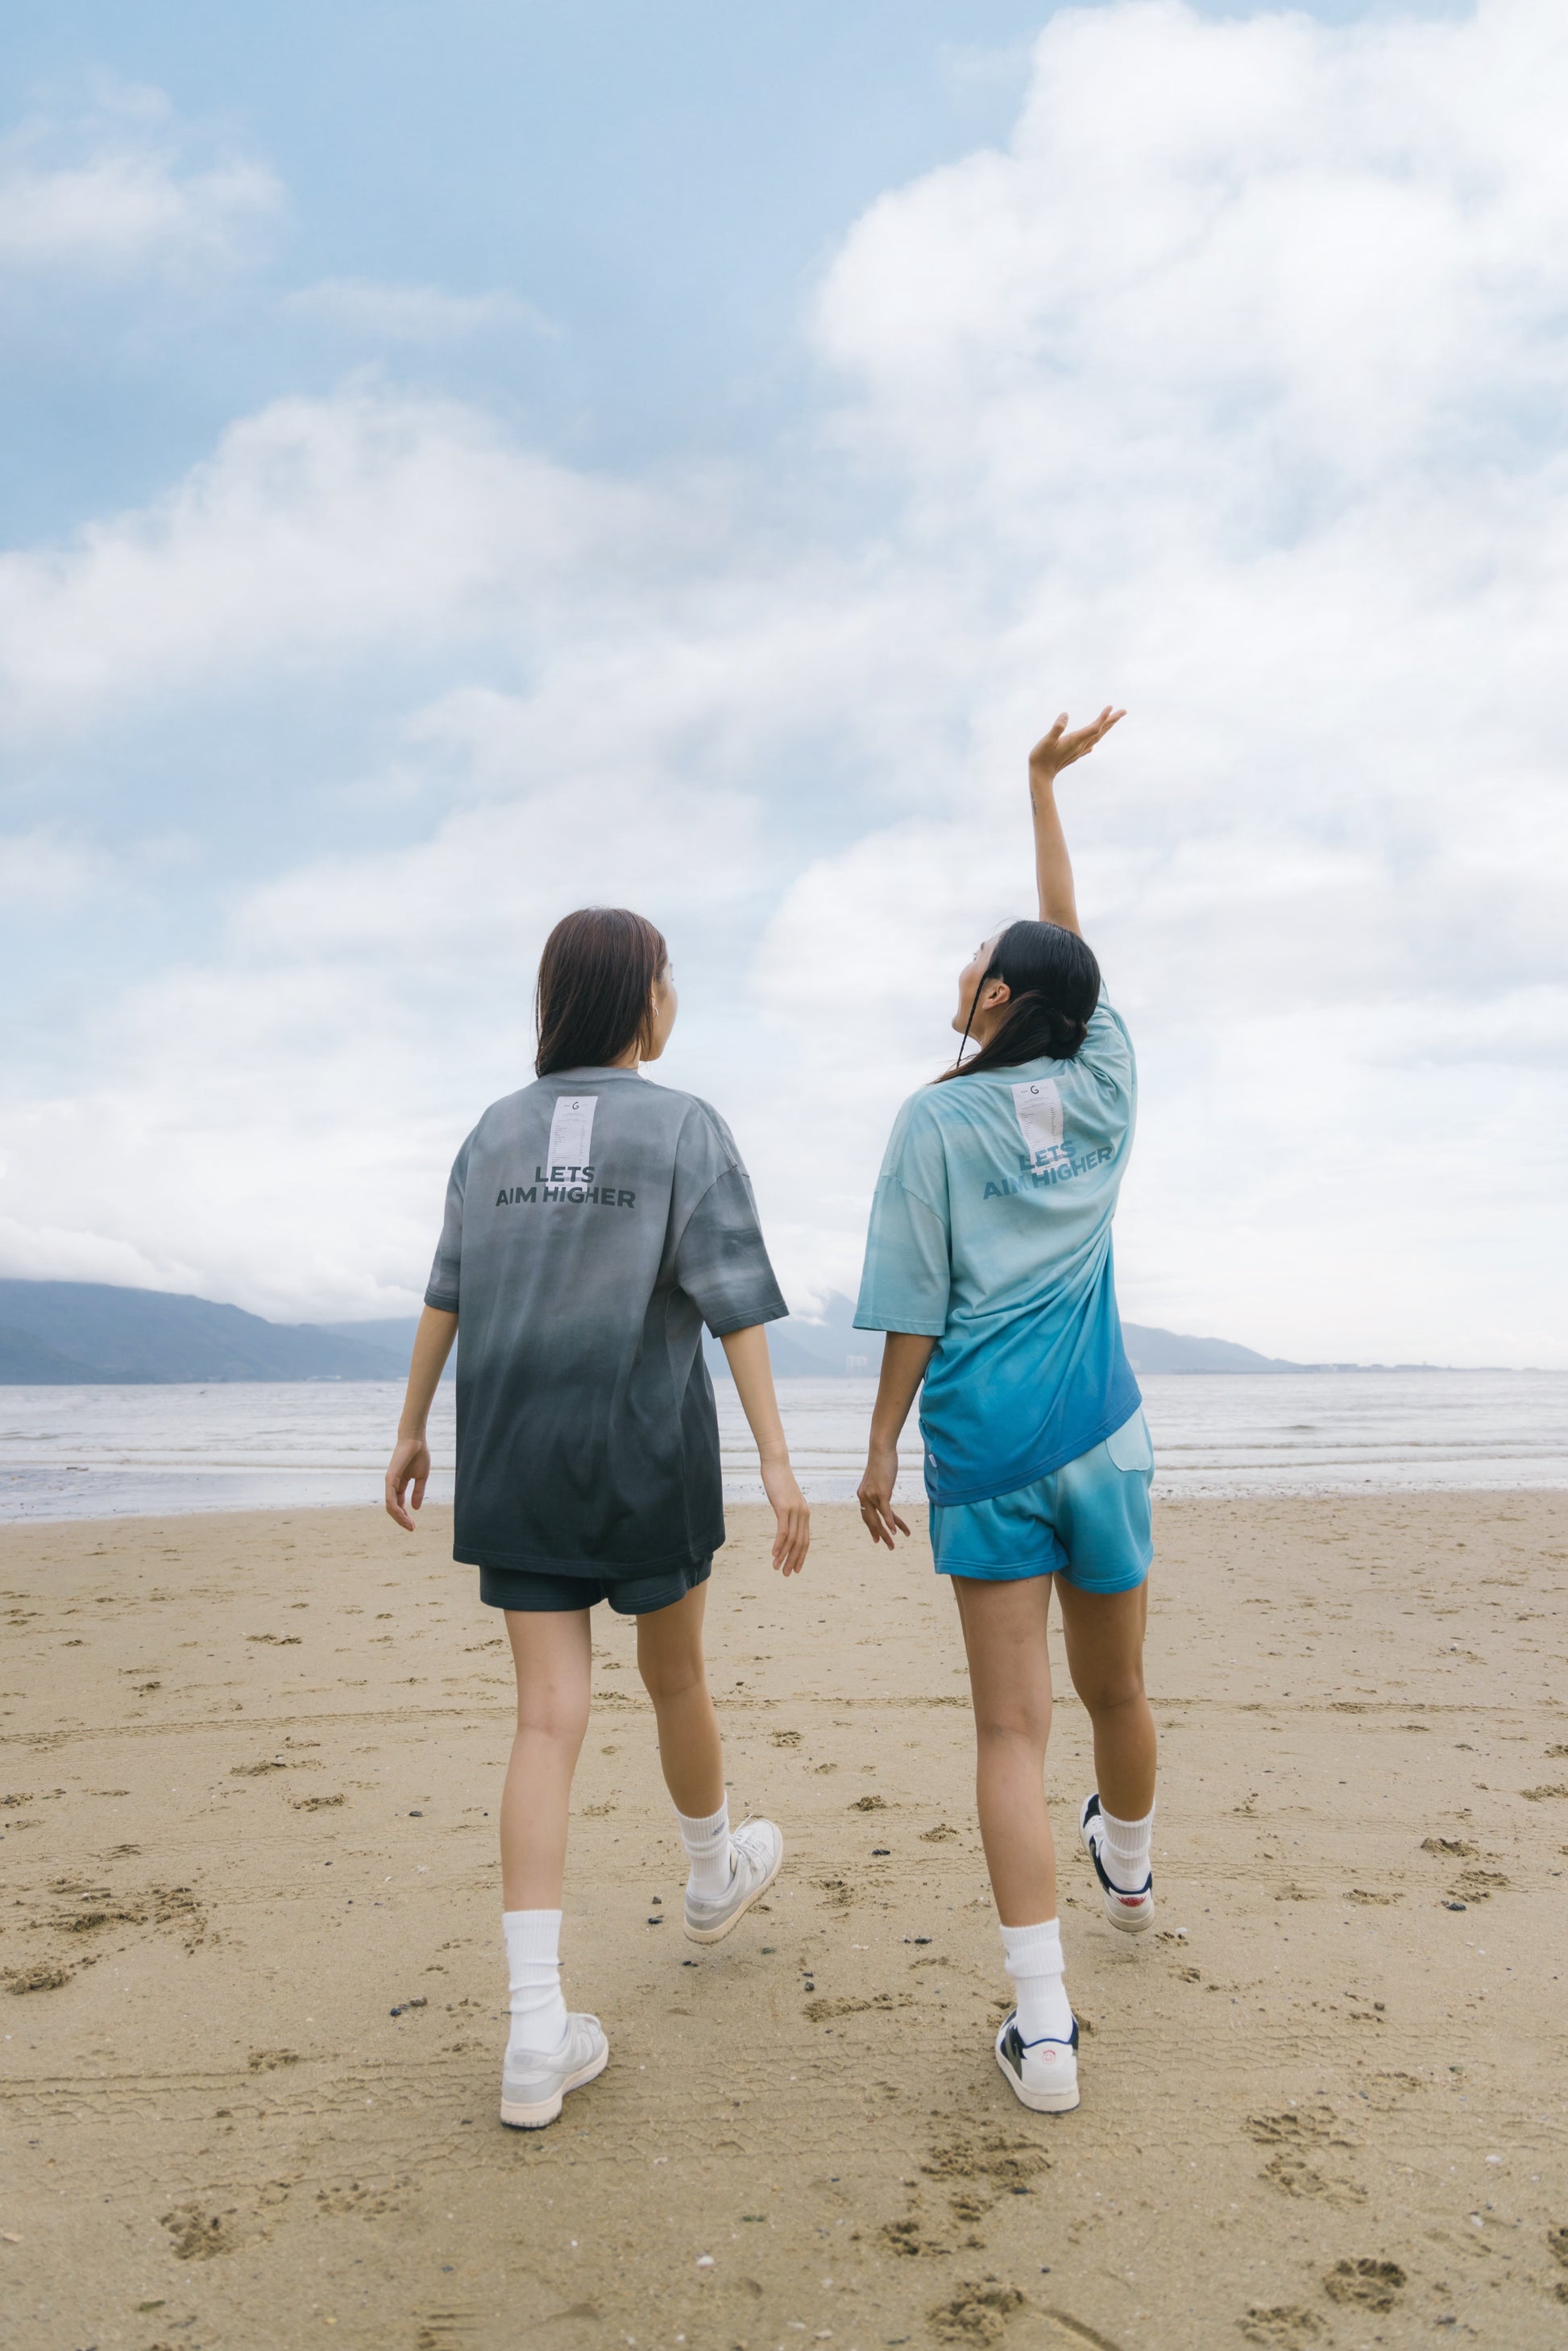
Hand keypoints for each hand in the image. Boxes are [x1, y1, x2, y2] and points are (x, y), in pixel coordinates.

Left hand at [385, 1433, 430, 1530]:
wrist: (416, 1439)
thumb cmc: (418, 1454)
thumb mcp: (421, 1478)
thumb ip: (418, 1492)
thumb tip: (416, 1508)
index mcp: (399, 1485)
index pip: (398, 1505)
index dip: (405, 1516)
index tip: (413, 1526)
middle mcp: (392, 1485)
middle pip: (393, 1508)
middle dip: (402, 1520)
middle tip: (411, 1528)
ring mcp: (390, 1482)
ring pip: (390, 1506)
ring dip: (399, 1517)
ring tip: (409, 1525)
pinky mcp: (390, 1479)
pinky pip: (390, 1498)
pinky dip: (396, 1508)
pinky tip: (403, 1514)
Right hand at [761, 1456, 809, 1575]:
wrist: (776, 1464)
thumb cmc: (778, 1481)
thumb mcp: (785, 1499)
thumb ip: (786, 1512)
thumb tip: (784, 1522)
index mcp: (804, 1513)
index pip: (805, 1540)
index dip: (801, 1556)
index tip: (796, 1569)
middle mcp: (803, 1513)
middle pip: (801, 1543)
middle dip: (794, 1561)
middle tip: (786, 1574)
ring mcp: (795, 1511)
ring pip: (792, 1540)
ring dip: (784, 1556)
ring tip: (776, 1568)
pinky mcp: (784, 1508)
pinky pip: (783, 1531)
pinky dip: (779, 1544)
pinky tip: (774, 1554)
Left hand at [857, 1443, 909, 1549]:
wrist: (881, 1450)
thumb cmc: (882, 1462)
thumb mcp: (878, 1478)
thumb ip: (879, 1489)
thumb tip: (884, 1494)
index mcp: (862, 1495)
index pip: (866, 1516)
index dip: (872, 1528)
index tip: (876, 1539)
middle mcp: (864, 1497)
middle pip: (871, 1522)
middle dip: (880, 1535)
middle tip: (889, 1546)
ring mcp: (872, 1496)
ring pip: (879, 1520)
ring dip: (887, 1534)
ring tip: (893, 1545)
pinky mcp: (881, 1493)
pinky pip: (886, 1512)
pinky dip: (891, 1523)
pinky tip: (896, 1532)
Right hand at [1028, 706, 1124, 782]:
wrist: (1040, 777)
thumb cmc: (1041, 758)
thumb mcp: (1046, 741)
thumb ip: (1056, 728)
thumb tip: (1065, 714)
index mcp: (1075, 740)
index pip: (1094, 727)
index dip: (1103, 717)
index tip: (1110, 706)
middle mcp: (1080, 746)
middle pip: (1100, 731)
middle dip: (1112, 721)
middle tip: (1124, 711)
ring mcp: (1078, 751)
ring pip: (1096, 738)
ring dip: (1106, 728)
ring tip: (1113, 720)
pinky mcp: (1074, 754)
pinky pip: (1089, 745)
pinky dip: (1095, 738)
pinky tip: (1095, 741)